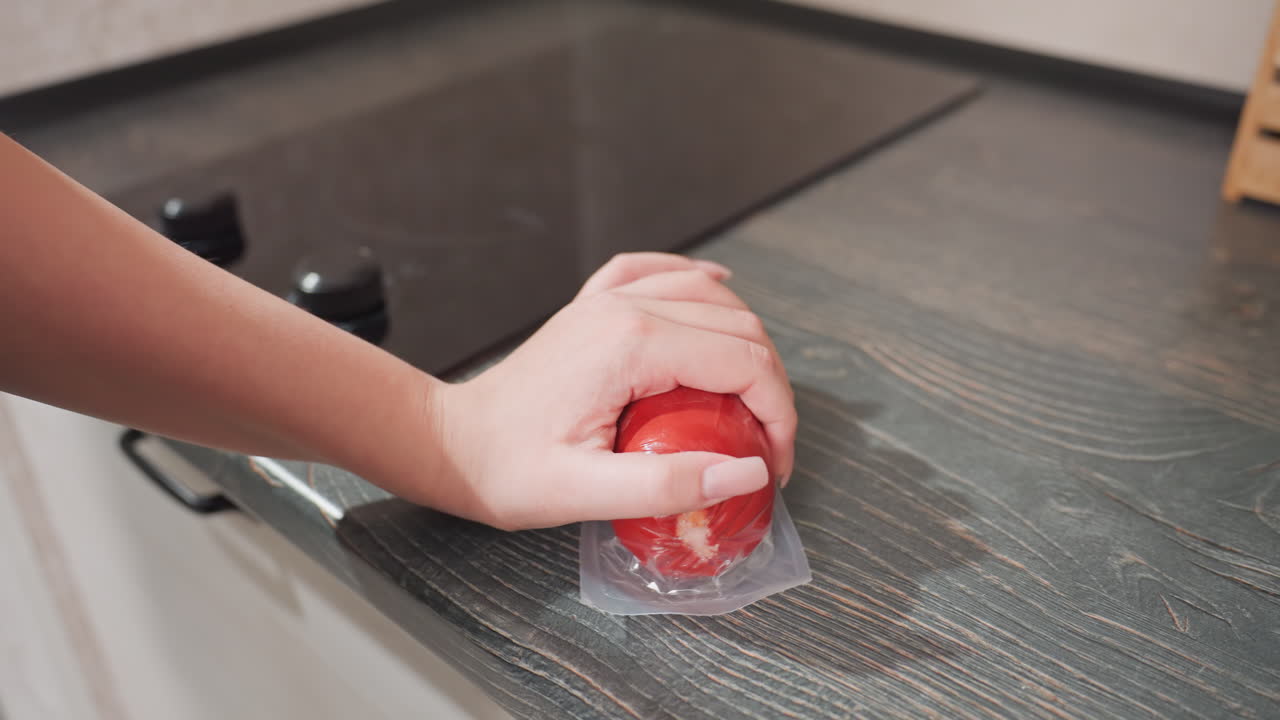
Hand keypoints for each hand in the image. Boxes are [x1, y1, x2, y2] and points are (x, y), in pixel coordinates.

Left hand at [430, 252, 796, 529]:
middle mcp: (624, 307)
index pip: (743, 363)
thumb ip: (669, 485)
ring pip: (709, 295)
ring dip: (745, 341)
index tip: (772, 466)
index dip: (777, 415)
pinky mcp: (593, 306)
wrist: (450, 442)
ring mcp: (607, 300)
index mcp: (630, 345)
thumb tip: (747, 472)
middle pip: (738, 327)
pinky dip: (695, 281)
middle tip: (767, 446)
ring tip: (751, 399)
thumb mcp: (585, 493)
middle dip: (770, 387)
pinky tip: (715, 290)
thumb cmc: (506, 471)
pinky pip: (657, 272)